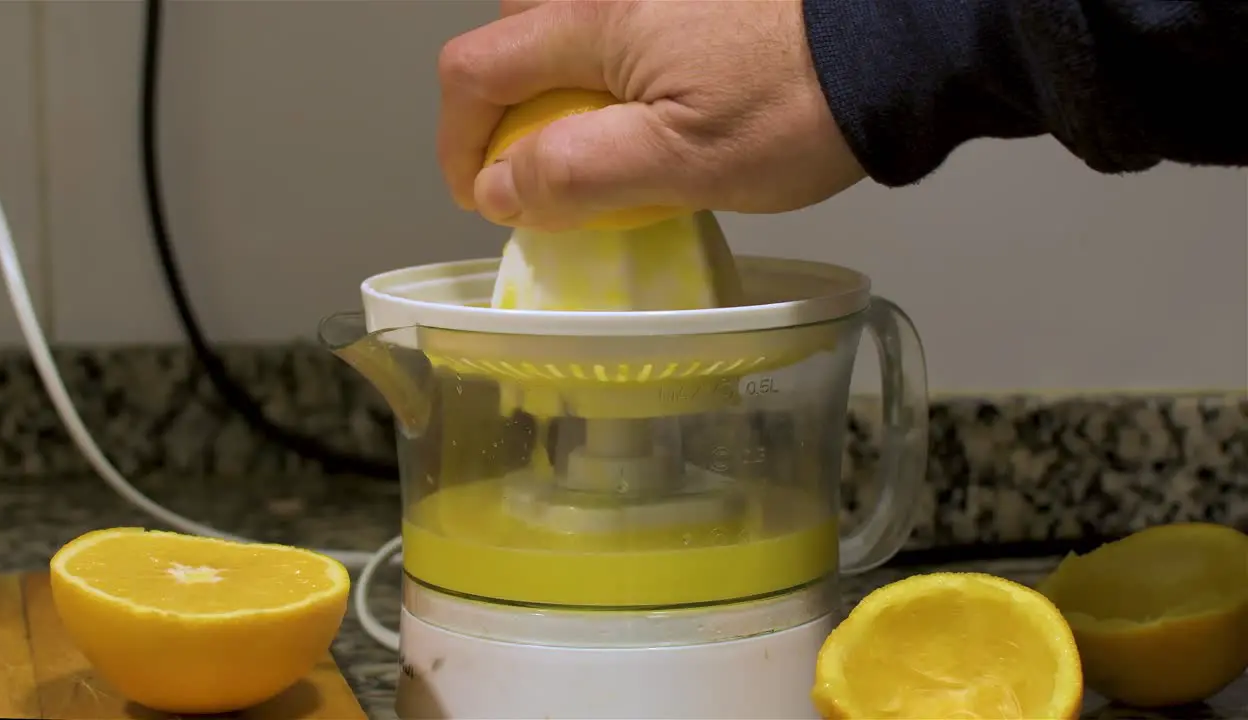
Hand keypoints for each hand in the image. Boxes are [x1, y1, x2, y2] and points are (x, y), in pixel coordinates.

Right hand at [437, 0, 865, 229]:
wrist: (898, 50)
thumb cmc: (802, 105)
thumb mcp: (680, 162)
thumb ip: (575, 174)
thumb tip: (499, 187)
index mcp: (594, 17)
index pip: (475, 71)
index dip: (459, 143)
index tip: (482, 195)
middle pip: (512, 40)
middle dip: (507, 110)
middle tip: (544, 170)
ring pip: (565, 31)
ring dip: (559, 89)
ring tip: (606, 144)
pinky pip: (617, 27)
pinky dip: (609, 71)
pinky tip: (653, 109)